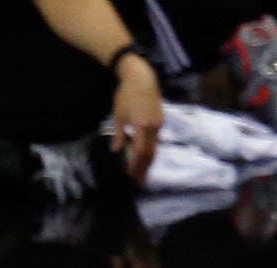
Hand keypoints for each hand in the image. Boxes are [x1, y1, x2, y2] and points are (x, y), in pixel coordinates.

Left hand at [108, 54, 162, 185]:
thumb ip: (119, 135)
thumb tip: (115, 150)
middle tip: (139, 181)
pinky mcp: (160, 120)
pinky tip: (145, 155)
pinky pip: (156, 139)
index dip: (135, 165)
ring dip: (148, 161)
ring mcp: (158, 123)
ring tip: (143, 172)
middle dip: (144, 168)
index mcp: (141, 127)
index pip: (139, 152)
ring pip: (155, 147)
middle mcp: (153, 127)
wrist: (141, 78)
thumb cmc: (126, 95)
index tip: (130, 175)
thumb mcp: (118, 116)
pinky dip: (151, 149)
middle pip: (150, 153)